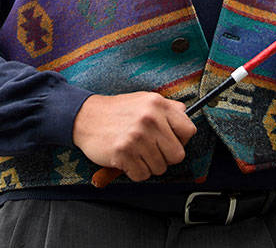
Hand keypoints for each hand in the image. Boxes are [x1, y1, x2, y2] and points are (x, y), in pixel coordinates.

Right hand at [72, 92, 196, 181]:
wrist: (86, 117)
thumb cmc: (117, 111)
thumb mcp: (144, 100)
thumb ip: (168, 108)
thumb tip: (186, 115)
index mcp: (158, 105)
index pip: (189, 130)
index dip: (181, 139)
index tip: (169, 140)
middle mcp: (149, 119)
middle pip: (177, 155)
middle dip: (165, 157)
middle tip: (151, 150)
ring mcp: (136, 137)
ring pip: (160, 168)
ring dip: (148, 165)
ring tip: (136, 152)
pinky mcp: (123, 153)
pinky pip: (142, 175)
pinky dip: (135, 172)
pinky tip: (127, 159)